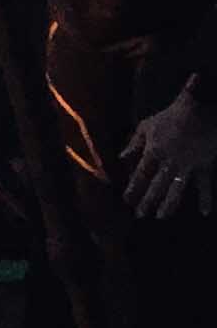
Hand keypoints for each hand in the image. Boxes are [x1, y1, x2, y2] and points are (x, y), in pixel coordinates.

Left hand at [123, 87, 216, 220]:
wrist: (198, 111)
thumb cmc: (170, 117)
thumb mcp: (146, 127)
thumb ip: (134, 144)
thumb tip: (121, 158)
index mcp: (153, 151)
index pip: (140, 175)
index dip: (133, 188)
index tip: (126, 200)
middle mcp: (168, 162)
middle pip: (155, 185)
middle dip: (147, 201)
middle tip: (140, 214)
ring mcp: (187, 166)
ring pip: (176, 189)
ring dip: (168, 204)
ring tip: (161, 216)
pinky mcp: (204, 166)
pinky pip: (204, 185)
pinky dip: (205, 199)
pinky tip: (205, 212)